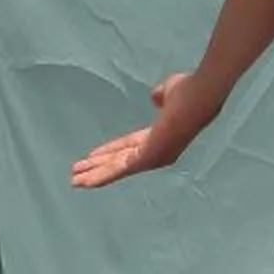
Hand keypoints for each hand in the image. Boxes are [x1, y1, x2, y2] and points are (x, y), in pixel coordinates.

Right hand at [71, 73, 215, 188]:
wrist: (199, 97)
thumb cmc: (188, 92)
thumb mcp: (169, 91)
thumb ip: (160, 95)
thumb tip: (156, 96)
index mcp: (159, 137)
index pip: (128, 147)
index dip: (110, 151)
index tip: (92, 156)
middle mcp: (157, 153)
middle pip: (120, 163)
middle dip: (97, 168)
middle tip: (77, 175)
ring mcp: (153, 158)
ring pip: (116, 169)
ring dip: (94, 176)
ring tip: (74, 181)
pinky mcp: (147, 158)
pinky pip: (118, 169)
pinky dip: (100, 175)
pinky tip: (84, 179)